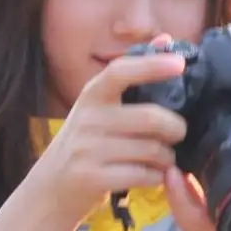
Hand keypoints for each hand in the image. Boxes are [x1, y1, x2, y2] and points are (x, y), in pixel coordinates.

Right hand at [29, 49, 188, 225]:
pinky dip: (157, 177)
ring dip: (168, 157)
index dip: (152, 65)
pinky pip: (143, 175)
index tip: (180, 63)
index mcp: (92, 96)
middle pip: (150, 118)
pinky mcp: (92, 178)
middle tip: (179, 133)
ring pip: (152, 150)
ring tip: (164, 159)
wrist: (50, 189)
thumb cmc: (85, 144)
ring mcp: (88, 150)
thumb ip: (132, 76)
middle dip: (176, 128)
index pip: (120, 72)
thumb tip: (166, 40)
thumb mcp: (99, 108)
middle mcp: (88, 119)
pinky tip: (153, 176)